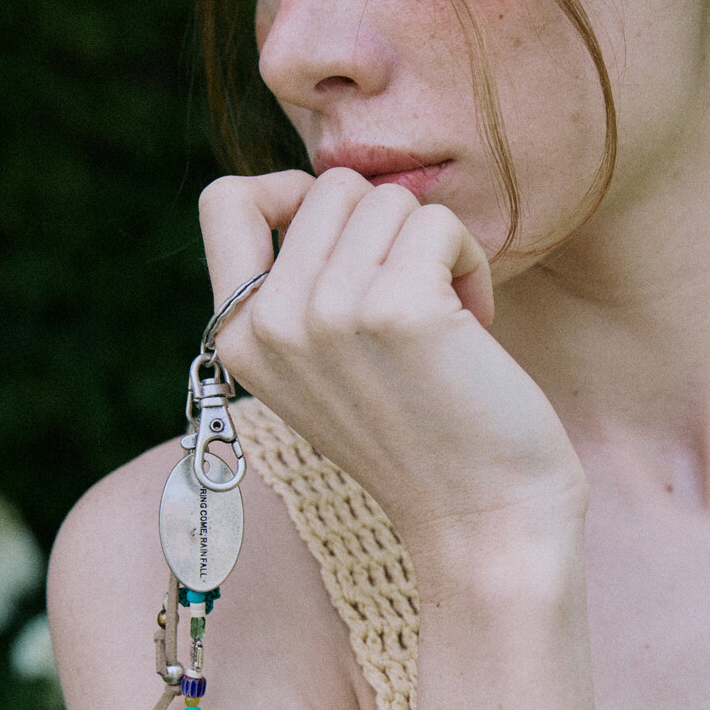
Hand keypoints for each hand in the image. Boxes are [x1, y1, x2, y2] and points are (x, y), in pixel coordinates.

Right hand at [199, 169, 587, 555]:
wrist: (484, 522)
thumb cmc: (423, 437)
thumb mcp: (326, 368)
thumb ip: (301, 293)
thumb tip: (325, 189)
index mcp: (240, 339)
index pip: (226, 201)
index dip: (290, 191)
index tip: (349, 239)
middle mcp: (270, 324)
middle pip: (330, 187)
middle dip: (388, 229)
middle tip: (416, 301)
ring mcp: (328, 314)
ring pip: (389, 200)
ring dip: (435, 249)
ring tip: (447, 322)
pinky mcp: (396, 308)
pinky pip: (439, 223)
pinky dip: (471, 262)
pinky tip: (473, 325)